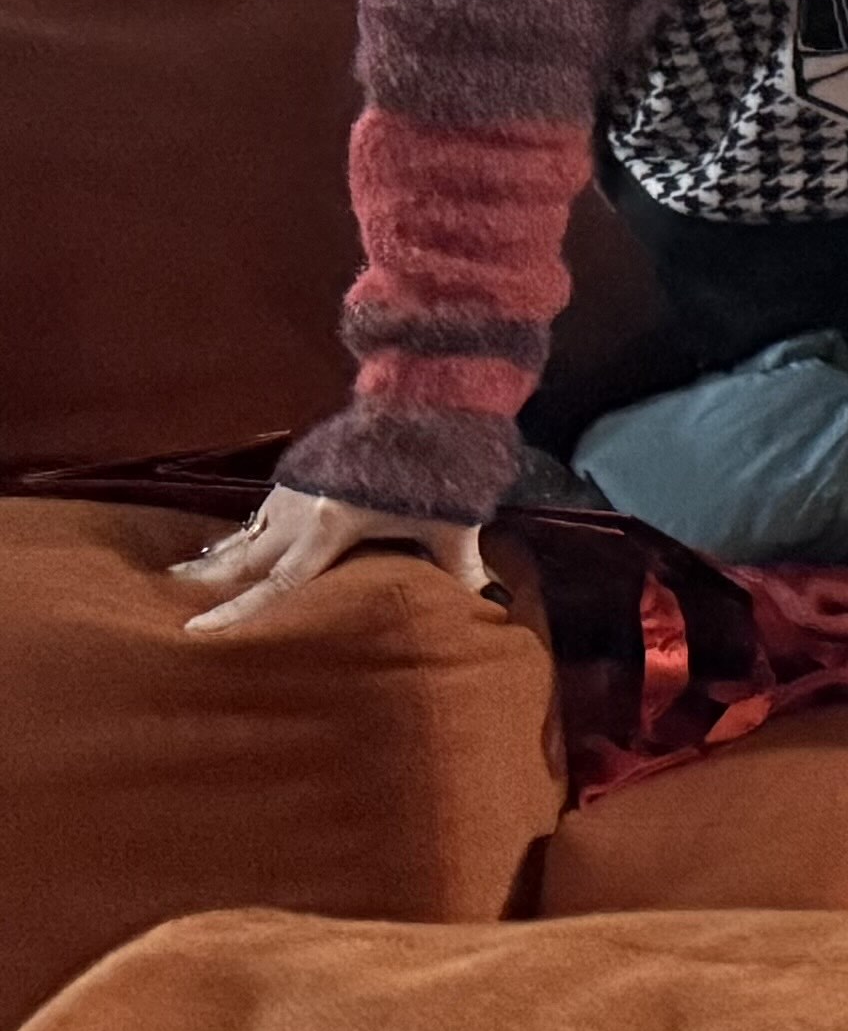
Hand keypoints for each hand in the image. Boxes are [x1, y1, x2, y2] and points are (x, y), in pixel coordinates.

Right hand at [178, 488, 491, 637]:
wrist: (425, 400)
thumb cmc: (439, 467)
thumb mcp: (451, 522)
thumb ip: (462, 566)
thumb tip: (491, 604)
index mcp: (329, 528)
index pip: (276, 584)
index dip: (236, 612)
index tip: (195, 630)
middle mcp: (301, 511)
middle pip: (247, 558)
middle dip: (211, 582)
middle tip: (174, 604)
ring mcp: (296, 488)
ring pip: (249, 531)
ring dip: (221, 553)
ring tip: (185, 572)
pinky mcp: (300, 471)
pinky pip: (264, 509)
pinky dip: (245, 528)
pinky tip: (235, 538)